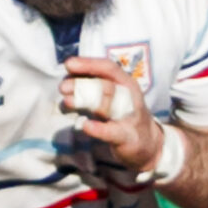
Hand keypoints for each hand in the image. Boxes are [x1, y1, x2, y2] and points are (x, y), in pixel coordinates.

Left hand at [58, 55, 162, 185]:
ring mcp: (130, 117)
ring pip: (108, 106)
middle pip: (106, 85)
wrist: (145, 143)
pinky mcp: (127, 137)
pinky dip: (98, 129)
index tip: (69, 64)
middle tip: (62, 87)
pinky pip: (112, 131)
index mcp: (125, 83)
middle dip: (81, 84)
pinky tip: (85, 125)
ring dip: (85, 102)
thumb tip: (66, 79)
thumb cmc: (122, 115)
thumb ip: (91, 88)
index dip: (89, 64)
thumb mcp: (110, 97)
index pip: (108, 68)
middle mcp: (130, 97)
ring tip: (67, 102)